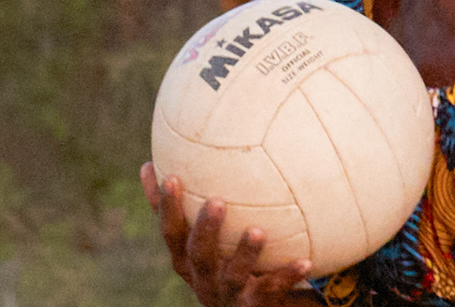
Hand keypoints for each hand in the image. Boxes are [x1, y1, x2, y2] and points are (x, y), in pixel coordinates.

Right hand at [143, 163, 317, 306]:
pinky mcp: (255, 305)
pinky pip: (273, 289)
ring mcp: (228, 294)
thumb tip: (149, 162)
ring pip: (233, 276)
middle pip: (198, 255)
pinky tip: (306, 262)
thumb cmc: (220, 260)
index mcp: (186, 260)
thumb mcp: (199, 237)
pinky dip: (287, 275)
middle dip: (205, 229)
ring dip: (245, 254)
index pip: (171, 232)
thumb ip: (182, 206)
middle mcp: (203, 279)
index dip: (167, 207)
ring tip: (258, 231)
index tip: (171, 177)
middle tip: (217, 202)